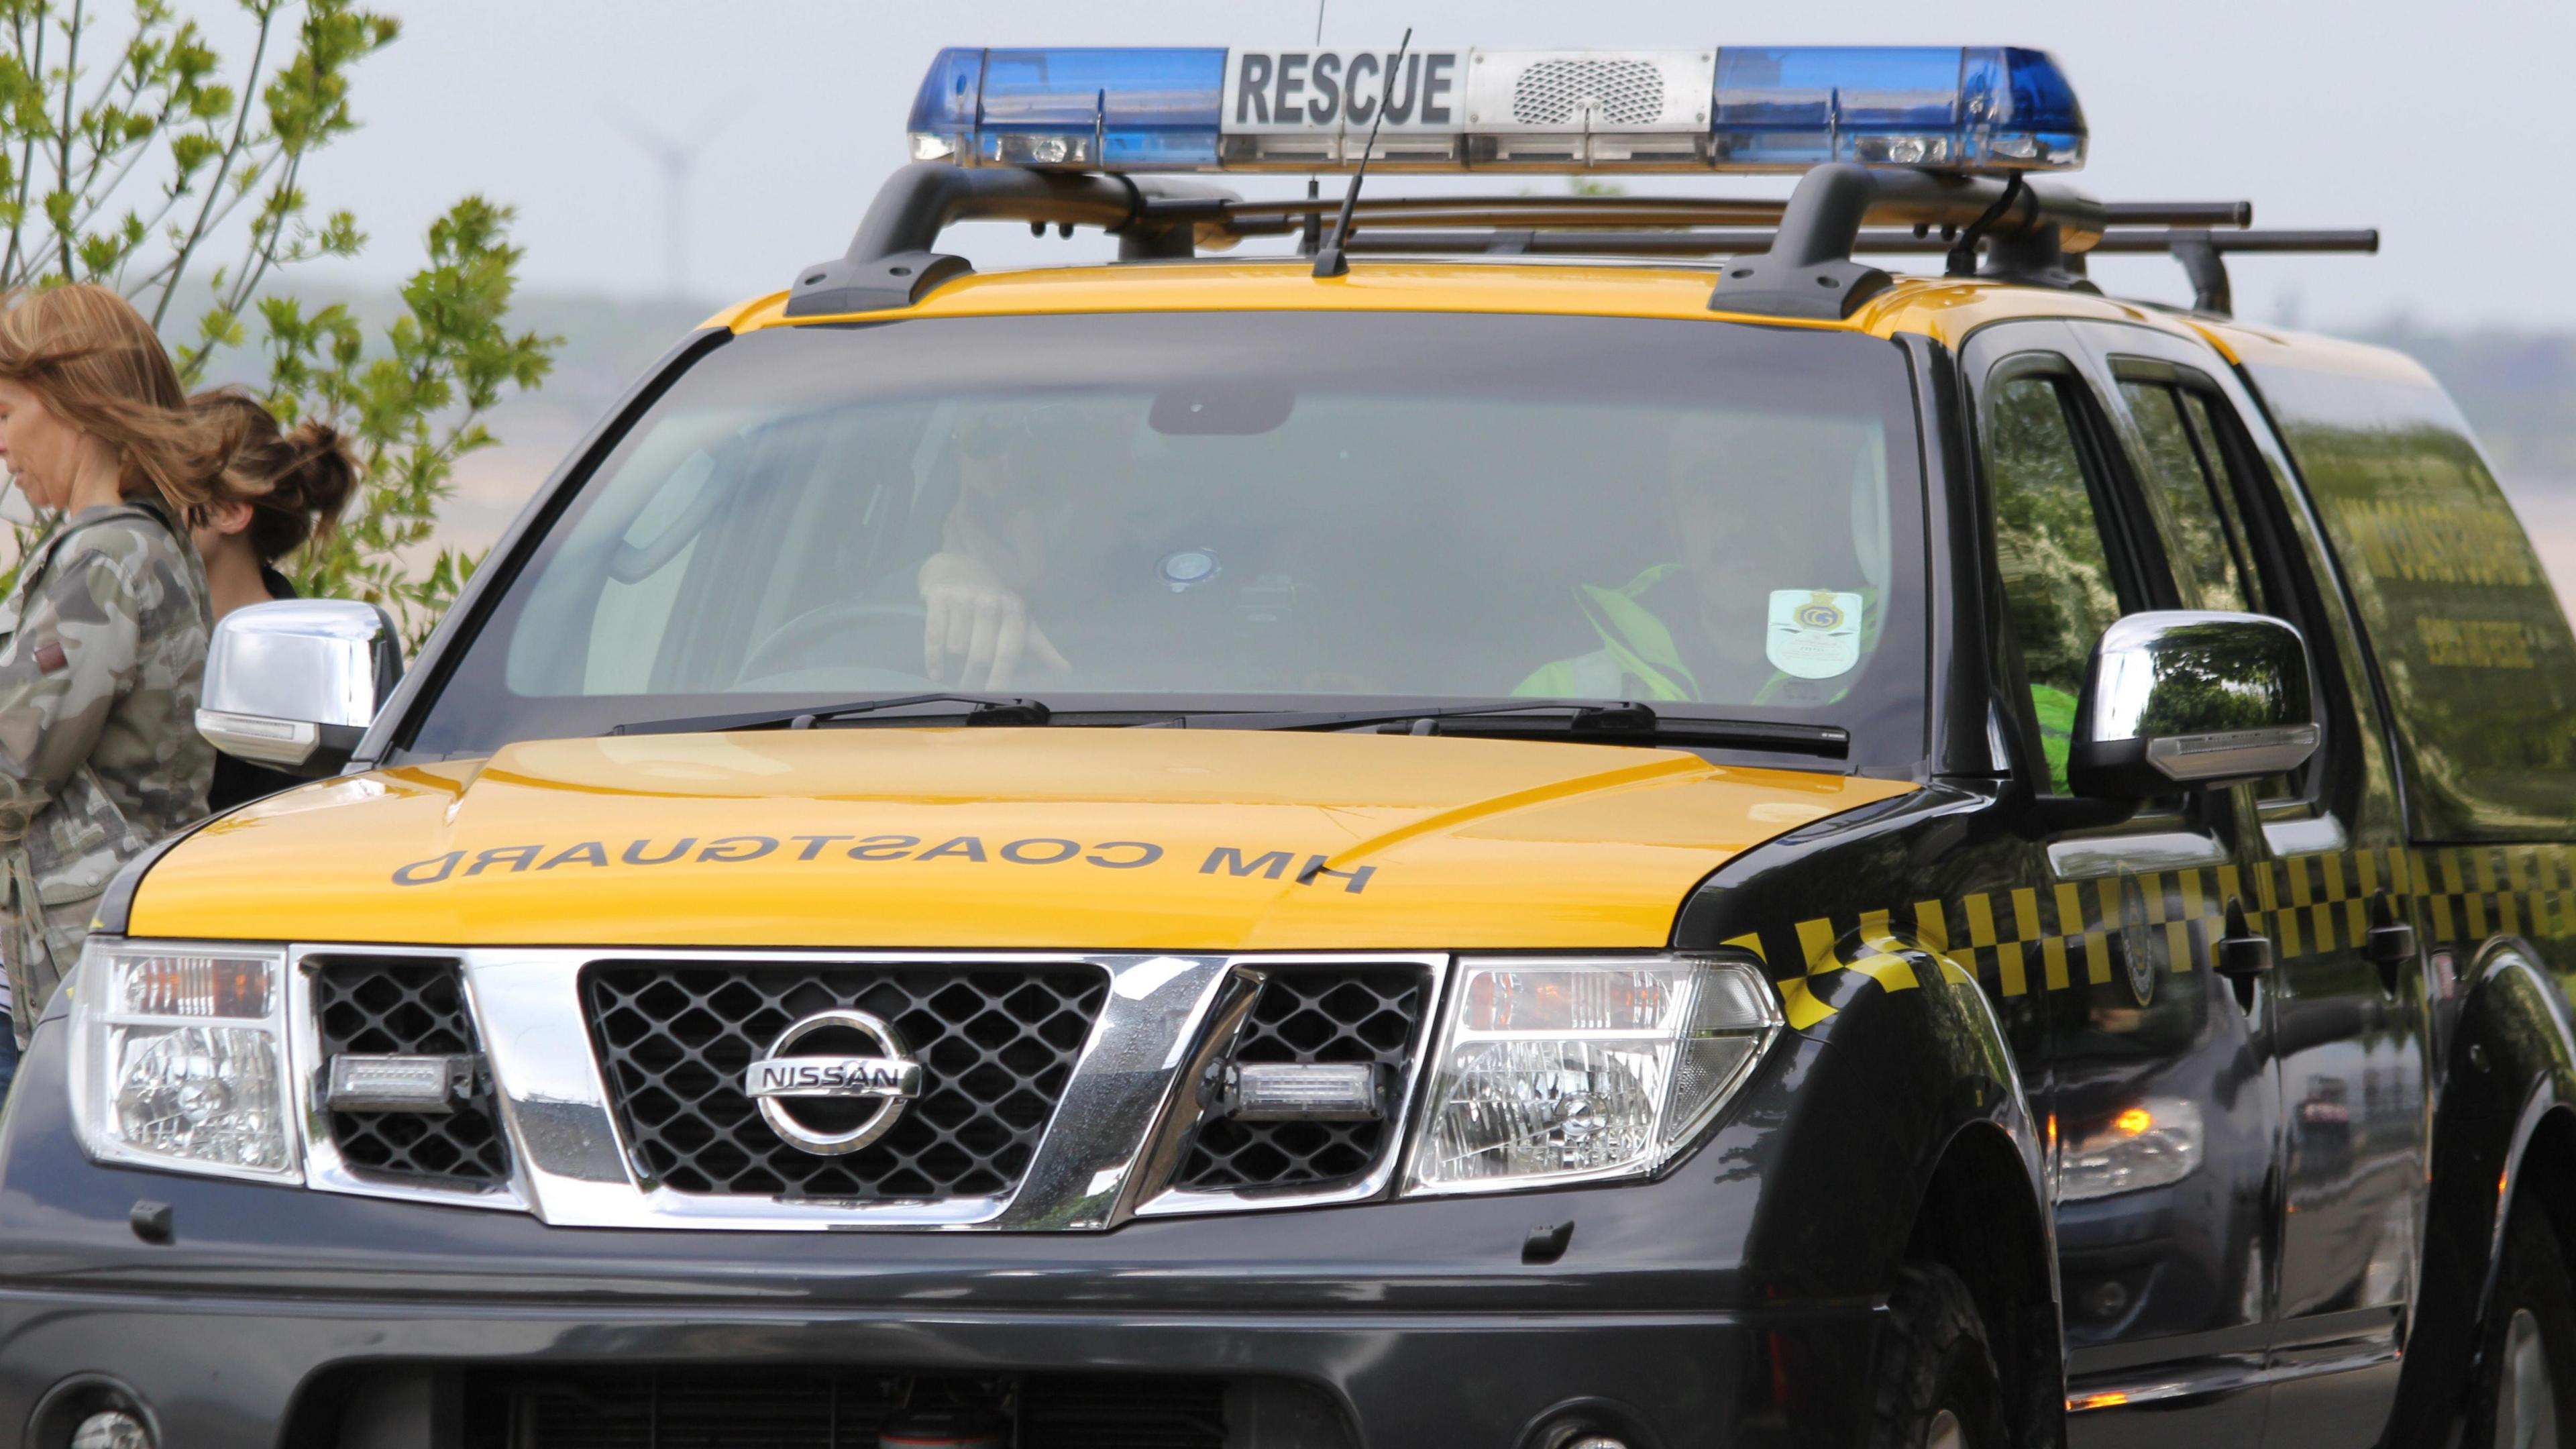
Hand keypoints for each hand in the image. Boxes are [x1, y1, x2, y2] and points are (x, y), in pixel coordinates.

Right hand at [918, 551, 1069, 688]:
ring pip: (957, 647)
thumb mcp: (1019, 619)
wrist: (958, 565)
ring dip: (954, 667)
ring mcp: (964, 597)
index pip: (1008, 651)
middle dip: (974, 678)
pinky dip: (934, 659)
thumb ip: (1041, 647)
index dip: (1000, 677)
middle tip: (969, 690)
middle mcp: (990, 601)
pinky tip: (936, 673)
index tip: (993, 695)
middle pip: (981, 654)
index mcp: (1014, 609)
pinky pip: (934, 635)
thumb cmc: (992, 601)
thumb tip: (1066, 670)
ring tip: (953, 675)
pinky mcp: (940, 596)